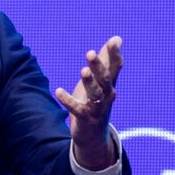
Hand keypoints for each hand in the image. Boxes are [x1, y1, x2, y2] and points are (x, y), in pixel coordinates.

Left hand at [55, 36, 122, 169]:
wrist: (94, 137)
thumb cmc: (96, 102)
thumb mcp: (101, 80)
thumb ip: (107, 60)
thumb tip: (117, 38)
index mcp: (110, 85)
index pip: (116, 68)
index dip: (115, 54)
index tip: (114, 40)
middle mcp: (107, 95)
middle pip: (105, 79)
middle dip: (99, 67)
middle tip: (90, 53)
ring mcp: (97, 108)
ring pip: (95, 94)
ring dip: (89, 82)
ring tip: (83, 70)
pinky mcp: (85, 119)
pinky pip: (77, 109)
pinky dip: (68, 101)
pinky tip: (58, 91)